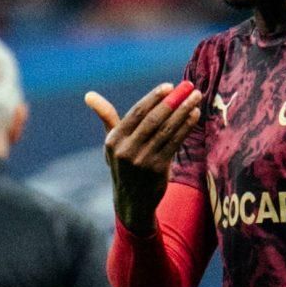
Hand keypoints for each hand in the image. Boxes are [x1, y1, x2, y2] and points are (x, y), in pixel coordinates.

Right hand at [86, 82, 202, 231]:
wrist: (132, 201)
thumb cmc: (123, 164)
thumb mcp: (112, 143)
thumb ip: (106, 117)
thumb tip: (89, 95)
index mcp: (113, 140)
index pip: (136, 113)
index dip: (154, 98)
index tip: (170, 86)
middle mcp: (126, 150)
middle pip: (153, 119)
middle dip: (173, 101)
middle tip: (189, 87)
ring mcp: (142, 161)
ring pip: (166, 130)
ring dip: (184, 111)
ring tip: (196, 97)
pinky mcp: (157, 170)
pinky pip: (174, 143)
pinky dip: (186, 127)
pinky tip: (194, 115)